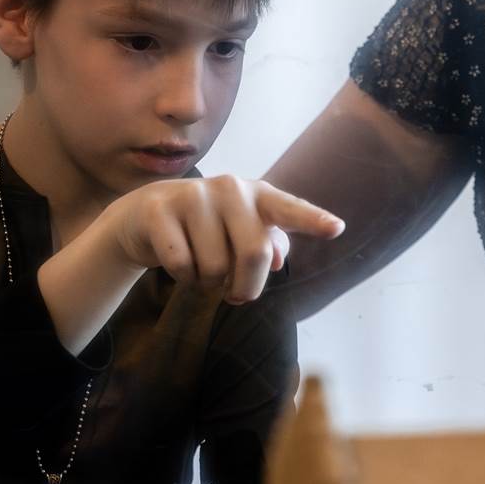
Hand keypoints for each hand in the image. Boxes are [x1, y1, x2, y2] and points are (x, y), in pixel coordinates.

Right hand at [105, 176, 344, 303]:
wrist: (147, 214)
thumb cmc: (208, 228)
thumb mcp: (242, 232)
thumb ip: (269, 244)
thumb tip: (278, 260)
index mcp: (257, 195)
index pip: (289, 209)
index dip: (313, 220)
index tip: (337, 229)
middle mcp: (229, 188)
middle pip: (254, 254)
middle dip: (246, 287)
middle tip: (236, 295)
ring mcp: (193, 196)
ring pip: (215, 267)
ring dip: (209, 283)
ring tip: (202, 269)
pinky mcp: (160, 210)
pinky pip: (181, 265)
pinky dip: (182, 277)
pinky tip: (178, 263)